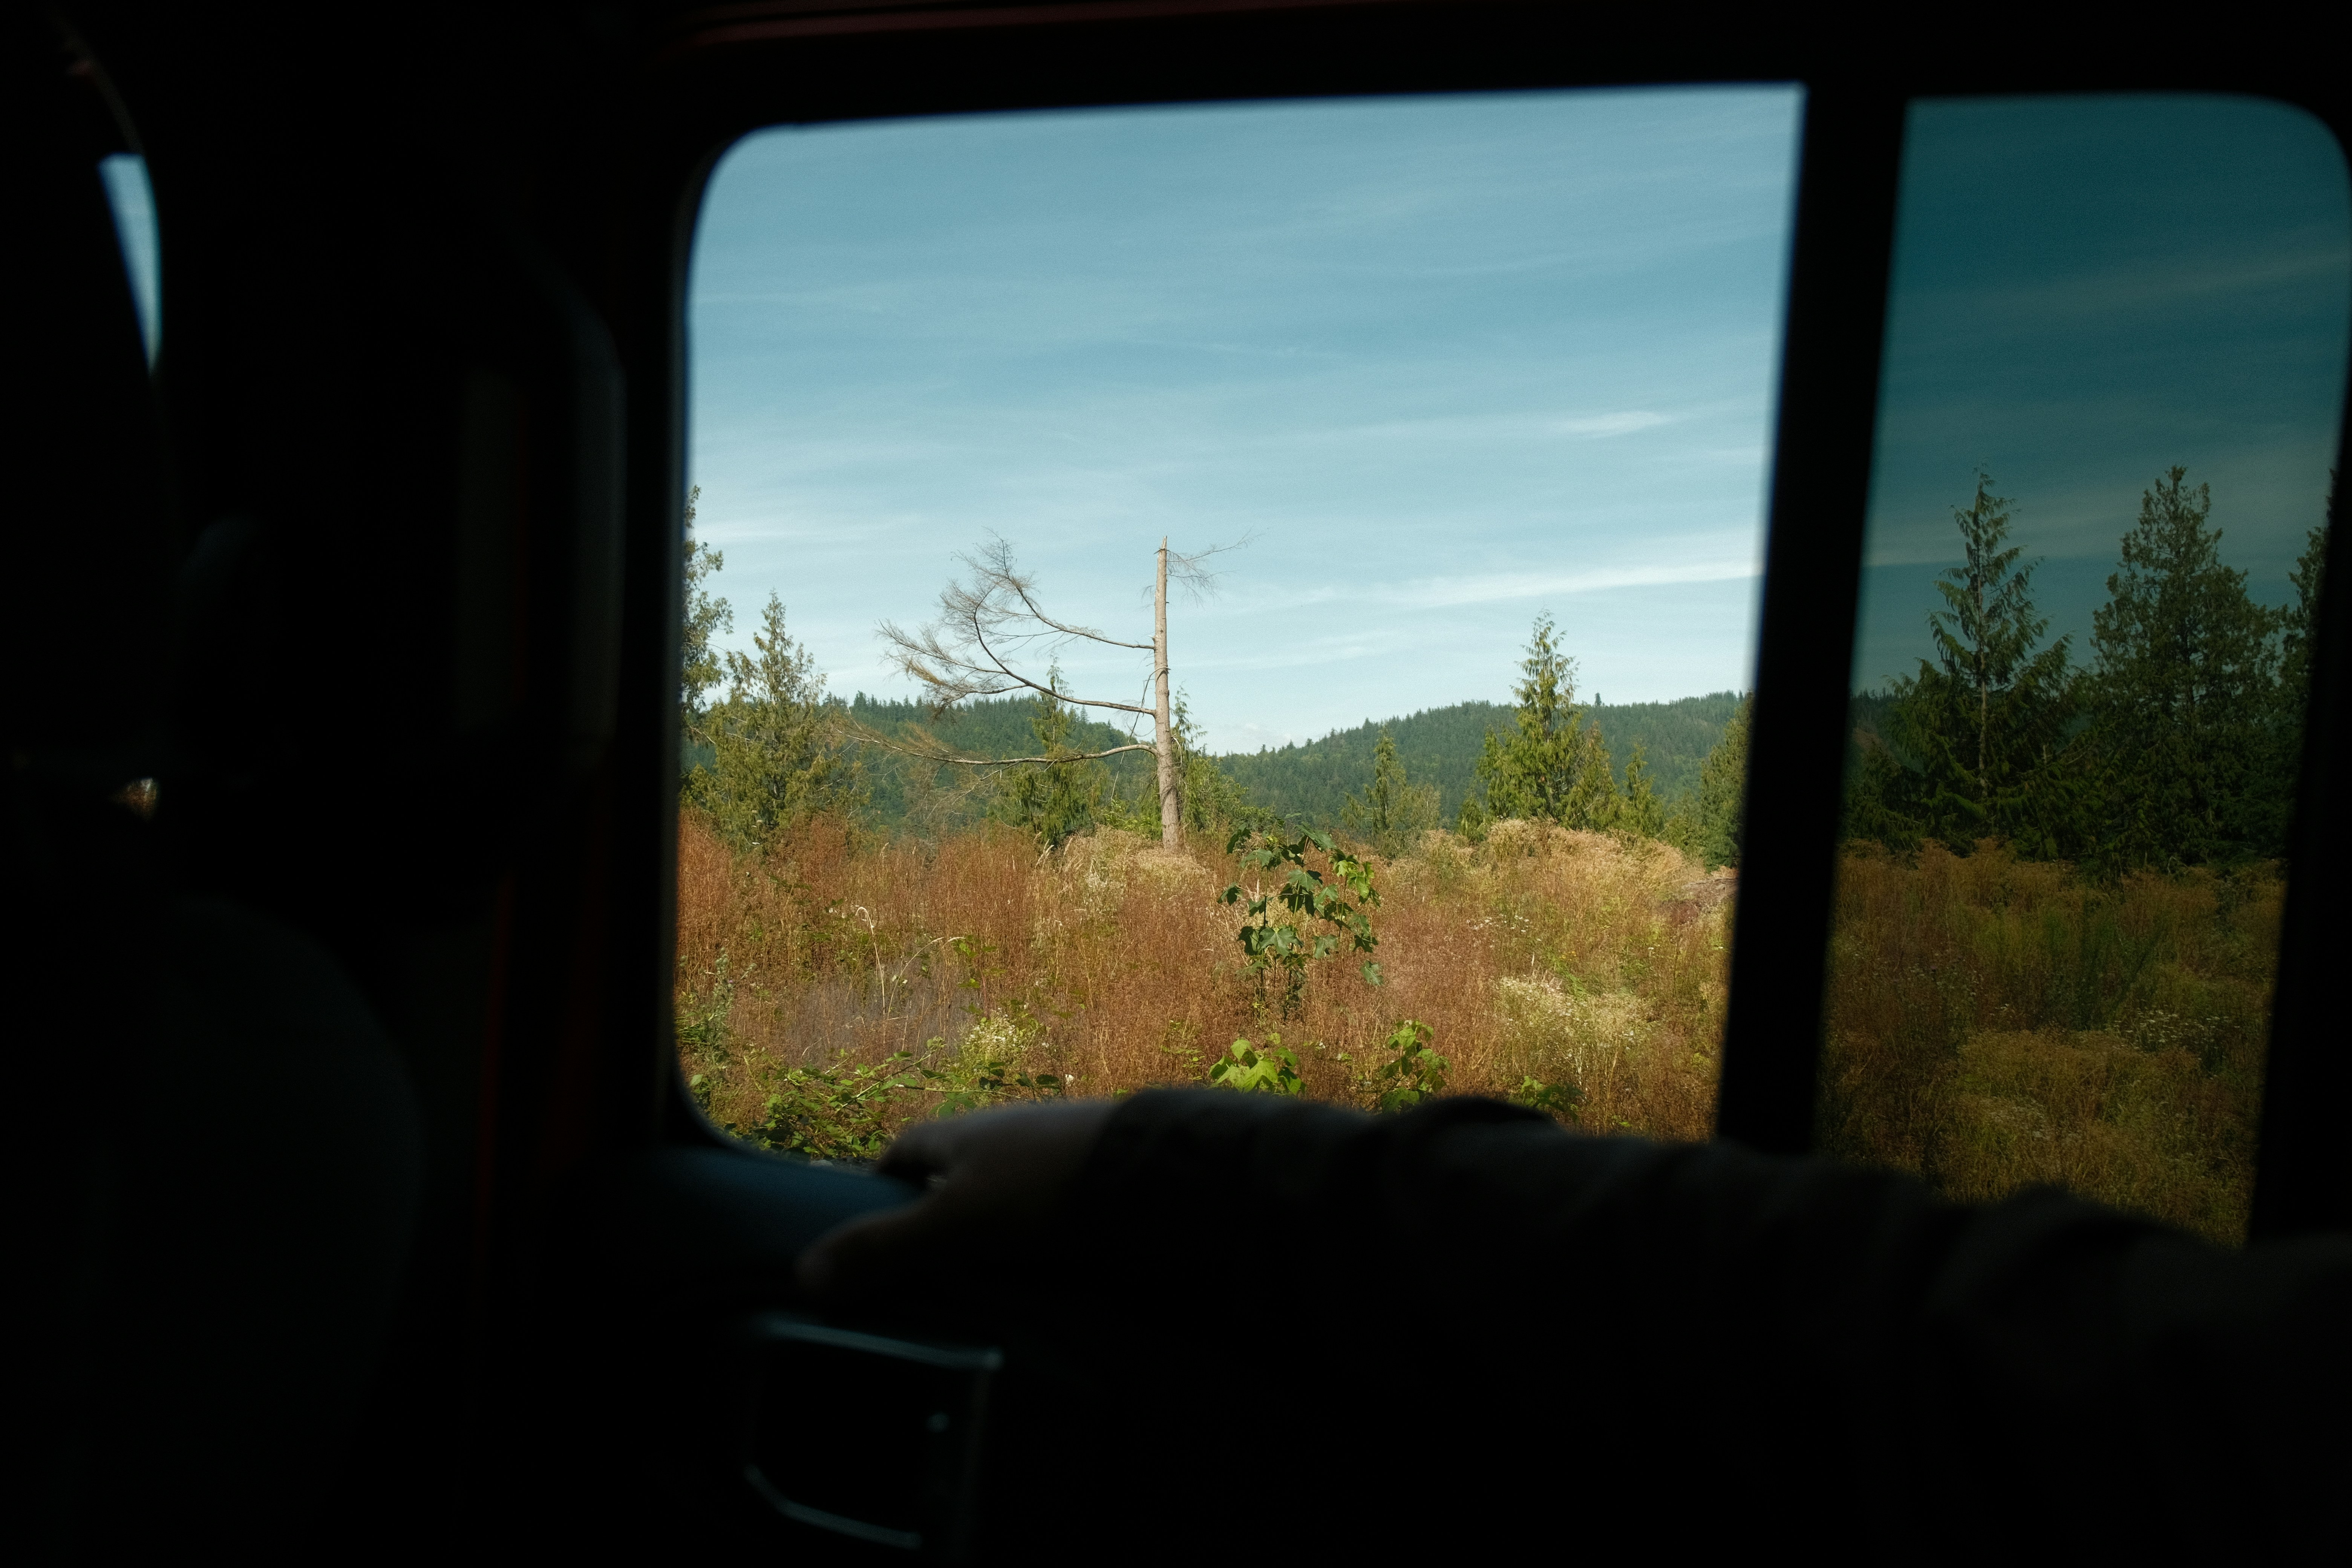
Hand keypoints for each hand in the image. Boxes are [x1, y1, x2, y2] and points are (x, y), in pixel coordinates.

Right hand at [797, 1098, 1118, 1308]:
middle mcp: (1003, 1135)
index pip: (904, 1151)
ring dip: (986, 1227)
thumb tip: (805, 1274)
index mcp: (961, 1133)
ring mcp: (1051, 1154)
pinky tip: (1033, 1270)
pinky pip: (1046, 1209)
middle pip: (951, 1173)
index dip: (880, 1186)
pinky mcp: (1093, 1179)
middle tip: (913, 1268)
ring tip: (970, 1282)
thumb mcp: (953, 1223)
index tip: (865, 1228)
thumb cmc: (1041, 1187)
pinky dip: (1032, 1236)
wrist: (1152, 1173)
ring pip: (1001, 1192)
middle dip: (931, 1213)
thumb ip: (885, 1247)